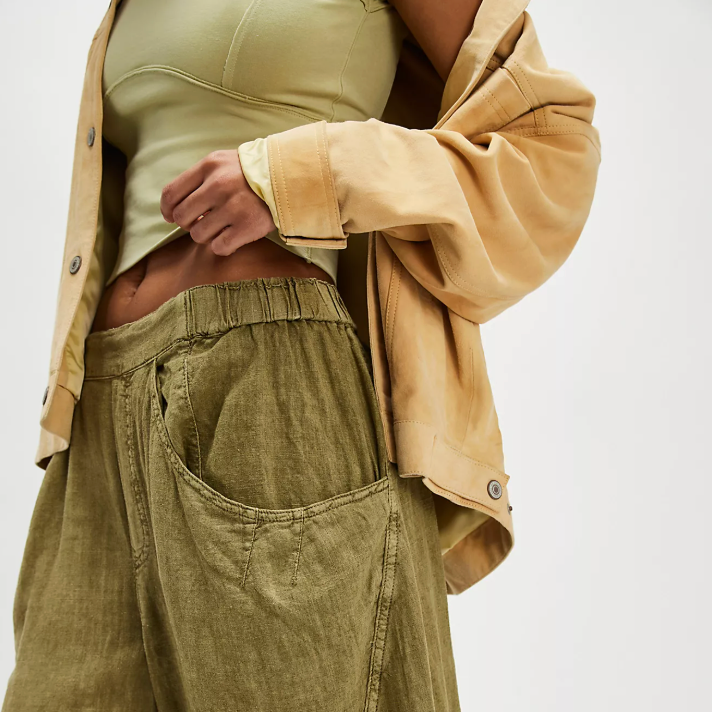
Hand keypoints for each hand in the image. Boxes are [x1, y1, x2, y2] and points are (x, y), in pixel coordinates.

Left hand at [160, 149, 275, 255]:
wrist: (288, 179)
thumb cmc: (251, 173)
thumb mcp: (222, 163)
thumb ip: (198, 179)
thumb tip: (174, 208)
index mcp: (209, 167)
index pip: (171, 194)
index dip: (167, 209)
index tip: (170, 216)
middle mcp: (217, 186)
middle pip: (182, 217)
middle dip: (188, 223)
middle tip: (201, 222)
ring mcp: (232, 208)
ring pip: (198, 235)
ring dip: (206, 235)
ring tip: (220, 228)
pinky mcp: (247, 227)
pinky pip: (218, 247)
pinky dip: (222, 245)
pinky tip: (232, 237)